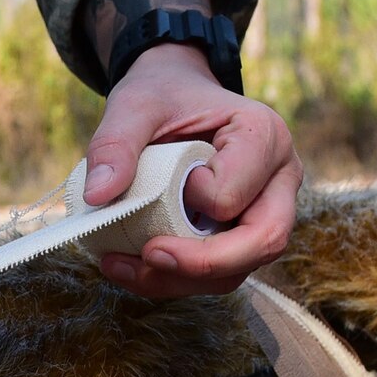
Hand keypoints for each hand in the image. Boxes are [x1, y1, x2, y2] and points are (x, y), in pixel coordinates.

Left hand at [81, 43, 301, 298]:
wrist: (172, 98)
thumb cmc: (161, 96)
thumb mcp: (134, 106)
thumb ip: (115, 143)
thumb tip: (97, 197)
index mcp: (265, 136)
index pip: (234, 195)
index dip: (192, 199)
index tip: (161, 179)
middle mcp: (278, 179)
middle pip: (262, 242)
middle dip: (200, 264)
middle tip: (146, 257)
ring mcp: (264, 212)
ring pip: (237, 270)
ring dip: (178, 280)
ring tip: (121, 266)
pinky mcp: (240, 236)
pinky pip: (215, 274)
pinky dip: (172, 280)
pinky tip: (129, 267)